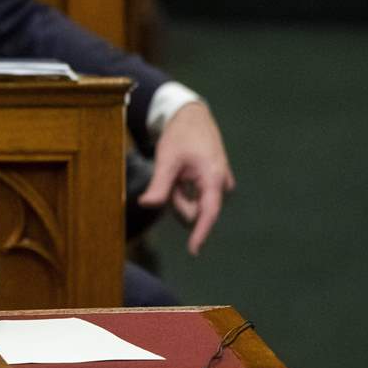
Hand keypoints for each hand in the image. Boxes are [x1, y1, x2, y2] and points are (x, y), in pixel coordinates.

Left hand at [138, 101, 234, 255]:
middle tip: (170, 176)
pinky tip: (180, 174)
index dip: (201, 233)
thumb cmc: (180, 136)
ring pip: (193, 203)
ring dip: (179, 194)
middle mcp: (221, 184)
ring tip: (175, 171)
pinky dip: (183, 190)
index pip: (209, 212)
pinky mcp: (214, 183)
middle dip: (177, 200)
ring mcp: (219, 184)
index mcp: (214, 178)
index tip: (193, 251)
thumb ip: (159, 185)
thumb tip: (146, 205)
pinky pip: (195, 196)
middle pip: (194, 209)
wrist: (192, 117)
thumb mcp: (167, 159)